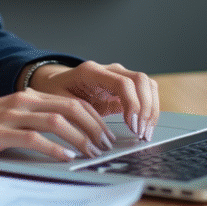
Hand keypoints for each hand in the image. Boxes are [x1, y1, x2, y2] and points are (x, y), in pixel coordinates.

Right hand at [0, 89, 116, 160]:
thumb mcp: (9, 114)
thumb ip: (34, 118)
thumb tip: (66, 133)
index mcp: (28, 96)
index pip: (72, 101)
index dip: (93, 117)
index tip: (105, 134)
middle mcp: (23, 102)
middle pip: (71, 107)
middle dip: (94, 127)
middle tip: (106, 145)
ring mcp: (12, 116)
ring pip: (58, 121)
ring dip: (80, 138)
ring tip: (92, 153)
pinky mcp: (0, 133)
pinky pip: (35, 139)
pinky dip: (55, 148)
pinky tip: (66, 157)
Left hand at [28, 60, 159, 140]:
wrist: (55, 81)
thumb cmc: (55, 91)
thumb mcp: (60, 103)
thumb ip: (77, 114)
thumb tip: (95, 135)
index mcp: (91, 71)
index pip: (123, 83)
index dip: (132, 104)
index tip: (132, 126)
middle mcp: (109, 70)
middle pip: (141, 80)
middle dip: (146, 108)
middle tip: (141, 133)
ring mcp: (119, 76)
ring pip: (148, 84)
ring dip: (151, 109)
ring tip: (145, 133)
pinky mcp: (125, 87)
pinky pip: (145, 93)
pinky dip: (149, 109)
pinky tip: (144, 127)